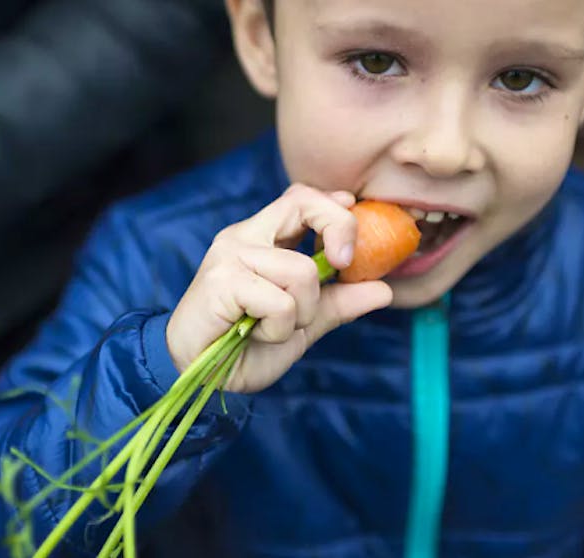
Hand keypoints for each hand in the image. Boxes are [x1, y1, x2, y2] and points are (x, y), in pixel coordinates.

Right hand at [166, 184, 393, 393]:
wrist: (198, 376)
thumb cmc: (244, 347)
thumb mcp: (303, 323)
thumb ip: (338, 303)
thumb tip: (385, 290)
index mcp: (263, 239)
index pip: (301, 198)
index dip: (334, 209)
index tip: (351, 244)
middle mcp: (245, 237)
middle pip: (303, 202)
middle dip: (338, 229)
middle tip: (343, 264)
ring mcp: (231, 255)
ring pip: (302, 270)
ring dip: (302, 312)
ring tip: (276, 328)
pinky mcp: (221, 280)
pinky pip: (280, 300)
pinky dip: (280, 327)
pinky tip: (256, 335)